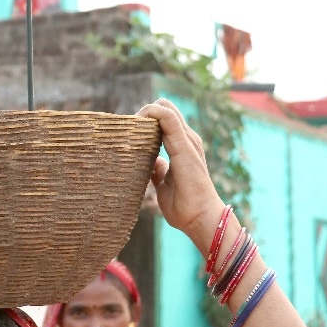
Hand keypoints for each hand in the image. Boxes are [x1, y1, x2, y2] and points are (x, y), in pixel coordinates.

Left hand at [138, 99, 224, 254]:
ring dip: (144, 114)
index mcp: (182, 147)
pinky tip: (137, 124)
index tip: (128, 133)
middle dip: (143, 114)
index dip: (145, 121)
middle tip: (126, 131)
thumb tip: (149, 162)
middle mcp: (187, 139)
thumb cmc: (184, 206)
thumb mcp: (163, 183)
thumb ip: (158, 169)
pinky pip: (167, 117)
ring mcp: (187, 141)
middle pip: (164, 109)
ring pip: (165, 109)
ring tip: (128, 129)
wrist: (200, 217)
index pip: (164, 120)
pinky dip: (151, 114)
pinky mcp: (184, 145)